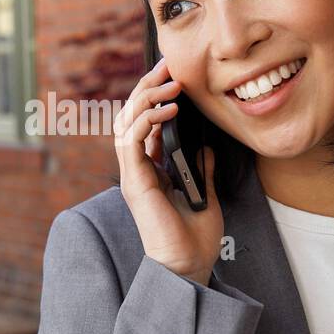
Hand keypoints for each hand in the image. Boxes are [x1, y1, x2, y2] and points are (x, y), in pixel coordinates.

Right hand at [113, 58, 223, 285]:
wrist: (188, 267)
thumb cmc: (194, 239)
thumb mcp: (204, 195)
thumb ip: (202, 170)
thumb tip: (207, 148)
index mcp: (150, 171)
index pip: (145, 124)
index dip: (156, 97)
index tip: (175, 75)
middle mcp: (137, 169)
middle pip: (130, 116)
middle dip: (147, 87)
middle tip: (167, 66)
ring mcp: (133, 175)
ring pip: (125, 122)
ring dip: (146, 97)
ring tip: (170, 82)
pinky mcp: (135, 182)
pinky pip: (131, 140)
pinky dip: (146, 120)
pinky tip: (167, 110)